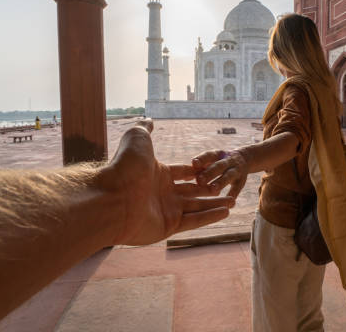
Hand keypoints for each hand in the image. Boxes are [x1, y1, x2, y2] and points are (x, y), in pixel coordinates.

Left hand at [96, 120, 232, 245]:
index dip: (197, 171)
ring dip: (214, 205)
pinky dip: (210, 217)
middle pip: (192, 192)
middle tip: (226, 189)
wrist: (113, 197)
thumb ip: (146, 129)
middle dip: (210, 190)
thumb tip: (149, 119)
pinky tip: (225, 212)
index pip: (182, 173)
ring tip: (232, 203)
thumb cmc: (125, 166)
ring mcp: (165, 211)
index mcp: (157, 174)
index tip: (213, 170)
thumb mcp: (137, 138)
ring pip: (196, 207)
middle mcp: (162, 193)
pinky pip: (193, 221)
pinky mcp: (168, 227)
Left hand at [192, 149, 249, 200]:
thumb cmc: (217, 162)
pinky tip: (228, 204)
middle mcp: (228, 160)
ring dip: (221, 183)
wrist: (243, 159)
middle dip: (209, 173)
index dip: (202, 159)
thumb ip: (198, 169)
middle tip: (199, 180)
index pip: (209, 155)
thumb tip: (183, 178)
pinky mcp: (241, 181)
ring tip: (213, 190)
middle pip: (218, 166)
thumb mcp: (210, 161)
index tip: (194, 163)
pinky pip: (237, 188)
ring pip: (228, 176)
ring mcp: (236, 170)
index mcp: (217, 154)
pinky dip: (232, 195)